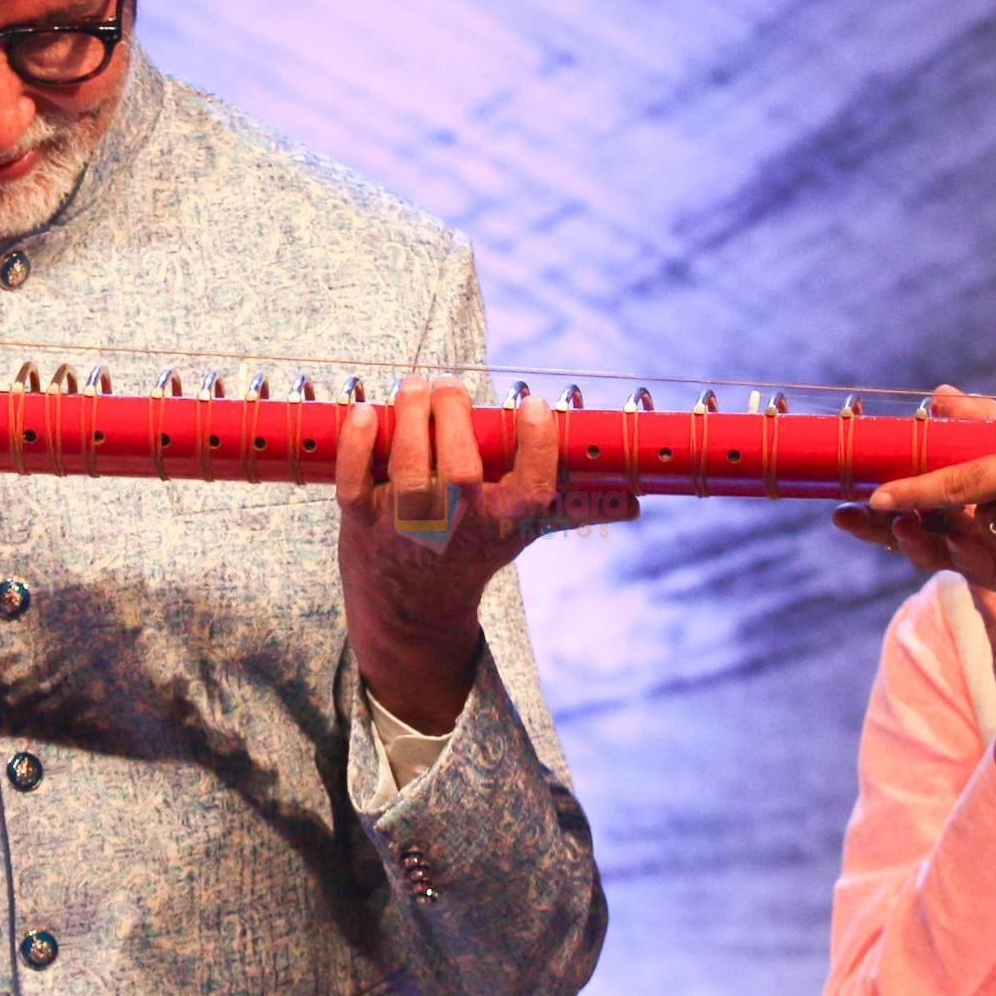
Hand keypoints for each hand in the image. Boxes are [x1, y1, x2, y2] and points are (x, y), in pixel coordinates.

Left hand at [334, 380, 630, 732]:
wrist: (410, 610)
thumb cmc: (472, 551)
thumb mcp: (521, 532)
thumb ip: (570, 507)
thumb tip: (638, 503)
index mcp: (505, 524)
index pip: (533, 487)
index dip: (537, 444)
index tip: (534, 405)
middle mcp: (458, 528)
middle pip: (461, 471)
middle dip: (455, 417)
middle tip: (452, 385)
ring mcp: (407, 527)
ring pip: (410, 470)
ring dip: (411, 418)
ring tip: (417, 386)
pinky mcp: (362, 522)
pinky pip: (356, 481)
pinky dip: (359, 445)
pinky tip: (365, 413)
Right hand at [832, 389, 995, 605]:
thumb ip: (975, 422)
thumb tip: (939, 394)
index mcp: (957, 504)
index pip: (908, 506)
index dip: (878, 504)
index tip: (844, 497)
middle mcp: (962, 532)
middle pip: (908, 535)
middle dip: (876, 528)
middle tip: (846, 516)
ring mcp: (982, 555)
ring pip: (936, 552)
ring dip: (913, 539)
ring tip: (899, 524)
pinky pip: (979, 566)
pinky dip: (964, 553)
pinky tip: (954, 541)